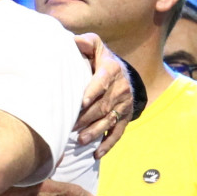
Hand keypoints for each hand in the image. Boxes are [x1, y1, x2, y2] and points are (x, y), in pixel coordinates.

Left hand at [73, 33, 135, 156]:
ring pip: (109, 120)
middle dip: (87, 117)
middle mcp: (121, 87)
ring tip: (80, 141)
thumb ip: (85, 42)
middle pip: (103, 105)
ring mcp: (124, 104)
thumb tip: (73, 41)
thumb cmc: (99, 59)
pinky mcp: (125, 117)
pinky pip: (118, 132)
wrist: (121, 72)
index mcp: (111, 69)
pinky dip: (107, 144)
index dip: (92, 92)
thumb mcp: (95, 46)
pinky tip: (96, 154)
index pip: (102, 81)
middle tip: (71, 127)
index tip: (81, 102)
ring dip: (95, 132)